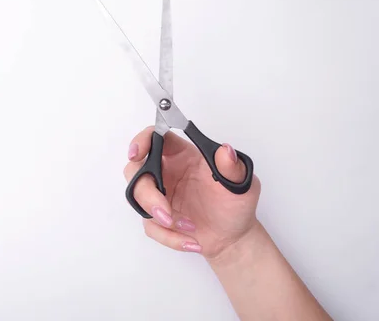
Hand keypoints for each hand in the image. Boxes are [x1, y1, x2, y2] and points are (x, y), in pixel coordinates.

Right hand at [123, 126, 260, 258]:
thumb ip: (233, 168)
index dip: (142, 140)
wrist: (233, 239)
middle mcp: (167, 172)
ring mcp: (159, 195)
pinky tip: (191, 240)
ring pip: (137, 197)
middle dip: (145, 191)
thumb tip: (226, 151)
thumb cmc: (236, 207)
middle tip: (163, 210)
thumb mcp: (242, 186)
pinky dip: (169, 236)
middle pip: (136, 169)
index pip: (156, 137)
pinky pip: (150, 225)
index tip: (137, 153)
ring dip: (157, 215)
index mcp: (183, 156)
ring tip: (187, 226)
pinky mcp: (157, 218)